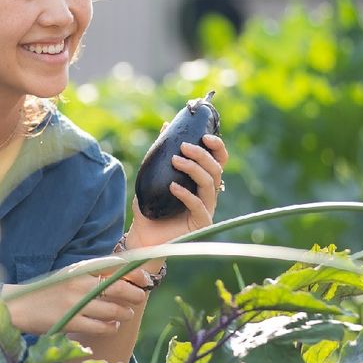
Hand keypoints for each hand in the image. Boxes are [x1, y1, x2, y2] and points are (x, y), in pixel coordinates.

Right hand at [1, 275, 147, 335]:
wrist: (19, 306)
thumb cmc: (47, 291)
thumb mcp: (68, 276)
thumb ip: (91, 275)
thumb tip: (122, 279)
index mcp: (79, 269)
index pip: (114, 266)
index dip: (134, 273)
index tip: (145, 279)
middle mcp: (79, 283)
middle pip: (118, 287)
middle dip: (135, 293)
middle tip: (140, 298)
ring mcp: (75, 303)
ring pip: (112, 309)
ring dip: (124, 312)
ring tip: (126, 313)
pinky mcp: (70, 322)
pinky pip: (100, 326)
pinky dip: (111, 326)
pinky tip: (113, 326)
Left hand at [128, 134, 227, 248]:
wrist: (143, 236)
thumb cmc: (150, 207)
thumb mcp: (152, 176)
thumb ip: (161, 153)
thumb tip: (165, 125)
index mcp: (202, 181)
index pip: (218, 160)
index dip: (217, 147)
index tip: (204, 136)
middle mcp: (208, 194)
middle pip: (216, 169)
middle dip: (202, 155)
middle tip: (184, 147)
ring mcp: (206, 208)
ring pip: (210, 184)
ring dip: (194, 169)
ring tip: (175, 161)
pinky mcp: (201, 223)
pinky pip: (198, 205)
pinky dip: (186, 194)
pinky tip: (172, 187)